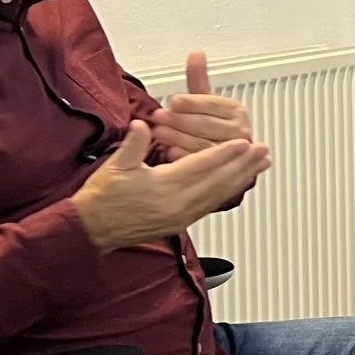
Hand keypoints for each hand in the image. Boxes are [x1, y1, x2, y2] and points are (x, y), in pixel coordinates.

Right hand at [74, 120, 269, 251]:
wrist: (92, 229)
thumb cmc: (102, 198)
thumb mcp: (115, 166)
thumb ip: (134, 144)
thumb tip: (144, 126)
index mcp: (161, 188)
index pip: (199, 166)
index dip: (223, 153)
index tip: (242, 142)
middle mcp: (176, 205)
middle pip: (216, 181)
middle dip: (242, 165)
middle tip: (263, 151)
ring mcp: (180, 216)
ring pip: (218, 194)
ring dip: (240, 178)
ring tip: (259, 165)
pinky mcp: (181, 223)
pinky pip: (210, 205)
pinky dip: (227, 192)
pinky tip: (238, 183)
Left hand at [149, 51, 253, 157]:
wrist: (226, 157)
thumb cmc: (211, 128)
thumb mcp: (205, 102)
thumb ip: (198, 79)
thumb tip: (196, 53)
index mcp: (236, 111)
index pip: (212, 104)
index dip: (190, 102)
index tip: (174, 101)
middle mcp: (240, 131)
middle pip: (206, 124)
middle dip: (179, 120)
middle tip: (159, 117)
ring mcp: (234, 153)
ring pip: (202, 143)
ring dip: (177, 138)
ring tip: (159, 133)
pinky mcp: (225, 169)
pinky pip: (202, 163)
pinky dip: (184, 157)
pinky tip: (169, 152)